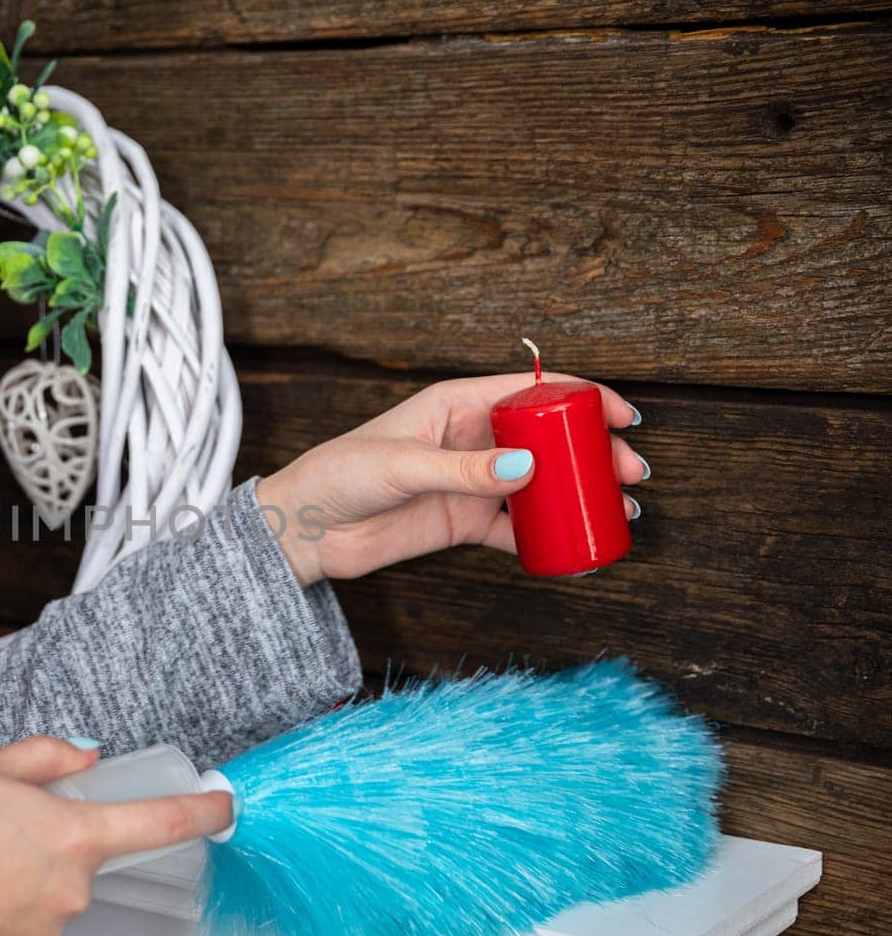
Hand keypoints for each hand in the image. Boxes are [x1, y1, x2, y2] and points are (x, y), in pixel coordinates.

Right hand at [0, 737, 232, 935]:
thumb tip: (83, 758)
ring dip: (21, 879)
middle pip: (81, 860)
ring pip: (48, 896)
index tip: (222, 805)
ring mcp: (44, 929)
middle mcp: (70, 888)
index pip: (156, 823)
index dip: (197, 812)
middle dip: (51, 843)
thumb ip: (47, 757)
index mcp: (74, 834)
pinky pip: (19, 929)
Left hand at [256, 374, 647, 586]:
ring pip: (540, 483)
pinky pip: (516, 527)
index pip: (531, 390)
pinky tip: (576, 546)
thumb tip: (526, 469)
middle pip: (547, 439)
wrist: (305, 530)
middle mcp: (471, 439)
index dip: (581, 397)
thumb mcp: (402, 467)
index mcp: (457, 405)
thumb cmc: (340, 476)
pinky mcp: (464, 522)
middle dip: (593, 451)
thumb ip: (462, 470)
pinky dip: (547, 535)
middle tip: (631, 473)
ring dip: (579, 493)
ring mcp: (471, 482)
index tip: (622, 415)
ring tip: (620, 509)